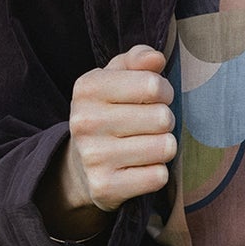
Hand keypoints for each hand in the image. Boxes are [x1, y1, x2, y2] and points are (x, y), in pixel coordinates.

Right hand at [47, 45, 176, 233]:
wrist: (80, 166)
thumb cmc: (108, 112)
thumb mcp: (115, 77)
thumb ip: (137, 59)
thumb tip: (157, 58)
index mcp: (88, 88)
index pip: (153, 85)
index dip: (163, 91)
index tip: (154, 98)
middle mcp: (85, 121)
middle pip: (162, 118)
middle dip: (164, 121)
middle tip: (148, 126)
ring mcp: (93, 156)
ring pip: (164, 147)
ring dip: (163, 147)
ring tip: (145, 146)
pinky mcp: (104, 187)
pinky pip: (157, 177)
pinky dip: (156, 173)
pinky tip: (139, 168)